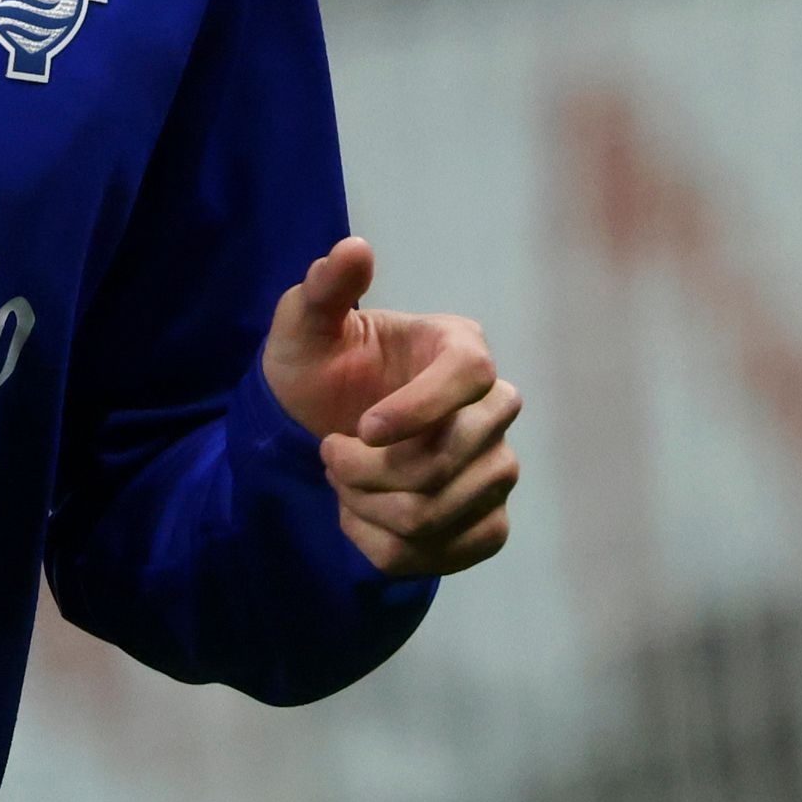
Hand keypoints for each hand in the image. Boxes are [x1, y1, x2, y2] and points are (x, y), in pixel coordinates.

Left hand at [262, 236, 521, 579]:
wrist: (317, 433)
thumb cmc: (318, 370)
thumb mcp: (304, 327)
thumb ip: (325, 289)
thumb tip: (352, 248)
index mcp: (460, 348)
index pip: (470, 376)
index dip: (418, 408)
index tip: (361, 428)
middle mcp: (493, 408)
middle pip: (454, 458)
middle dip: (374, 470)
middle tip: (327, 455)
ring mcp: (497, 468)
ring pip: (442, 511)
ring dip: (371, 508)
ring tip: (340, 484)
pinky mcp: (487, 522)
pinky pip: (448, 553)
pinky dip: (388, 548)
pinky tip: (360, 520)